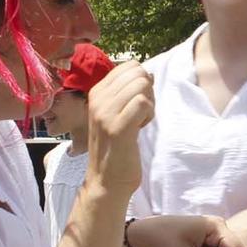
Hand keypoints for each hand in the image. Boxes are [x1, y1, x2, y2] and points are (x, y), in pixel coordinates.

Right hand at [87, 62, 154, 194]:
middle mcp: (98, 99)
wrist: (106, 180)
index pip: (129, 66)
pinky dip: (149, 114)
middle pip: (137, 73)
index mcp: (97, 92)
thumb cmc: (117, 147)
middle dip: (147, 91)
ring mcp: (105, 113)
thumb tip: (148, 72)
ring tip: (140, 121)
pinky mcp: (118, 128)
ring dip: (149, 103)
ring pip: (141, 86)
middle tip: (141, 113)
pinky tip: (141, 128)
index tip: (136, 103)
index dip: (141, 82)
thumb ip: (129, 92)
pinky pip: (143, 103)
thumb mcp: (117, 113)